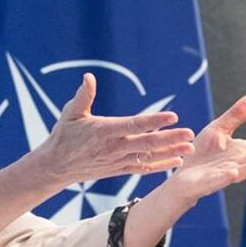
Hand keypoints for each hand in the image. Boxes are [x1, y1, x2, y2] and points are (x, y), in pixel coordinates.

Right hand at [36, 73, 195, 185]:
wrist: (55, 167)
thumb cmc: (63, 136)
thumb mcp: (70, 113)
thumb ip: (83, 96)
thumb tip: (89, 77)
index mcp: (103, 131)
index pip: (133, 125)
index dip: (153, 121)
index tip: (172, 116)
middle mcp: (113, 147)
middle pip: (146, 143)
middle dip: (170, 139)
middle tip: (190, 133)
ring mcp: (117, 161)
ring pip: (148, 157)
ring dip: (170, 152)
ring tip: (190, 148)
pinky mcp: (119, 170)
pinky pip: (142, 168)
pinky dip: (160, 166)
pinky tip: (176, 161)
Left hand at [166, 94, 245, 202]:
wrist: (182, 173)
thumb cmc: (202, 152)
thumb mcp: (218, 129)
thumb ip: (235, 116)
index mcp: (238, 151)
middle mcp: (234, 164)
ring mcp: (221, 174)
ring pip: (238, 172)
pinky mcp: (207, 182)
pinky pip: (218, 180)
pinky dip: (225, 177)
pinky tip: (232, 173)